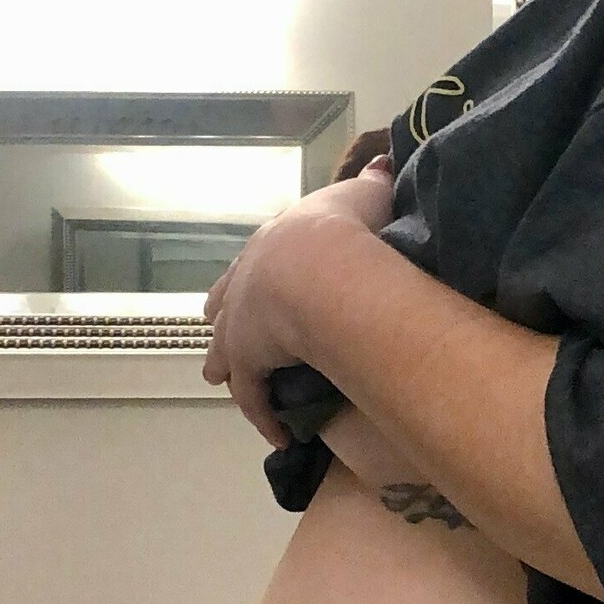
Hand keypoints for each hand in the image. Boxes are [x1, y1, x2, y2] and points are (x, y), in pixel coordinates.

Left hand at [202, 157, 395, 444]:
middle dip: (224, 321)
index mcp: (274, 244)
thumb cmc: (347, 229)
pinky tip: (278, 436)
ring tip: (223, 382)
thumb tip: (382, 167)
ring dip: (226, 368)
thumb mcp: (364, 195)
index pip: (256, 262)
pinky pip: (253, 396)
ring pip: (226, 351)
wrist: (322, 264)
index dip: (251, 277)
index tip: (244, 291)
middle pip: (227, 305)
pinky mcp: (247, 359)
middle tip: (221, 340)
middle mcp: (248, 280)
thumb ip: (372, 184)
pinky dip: (263, 416)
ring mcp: (242, 322)